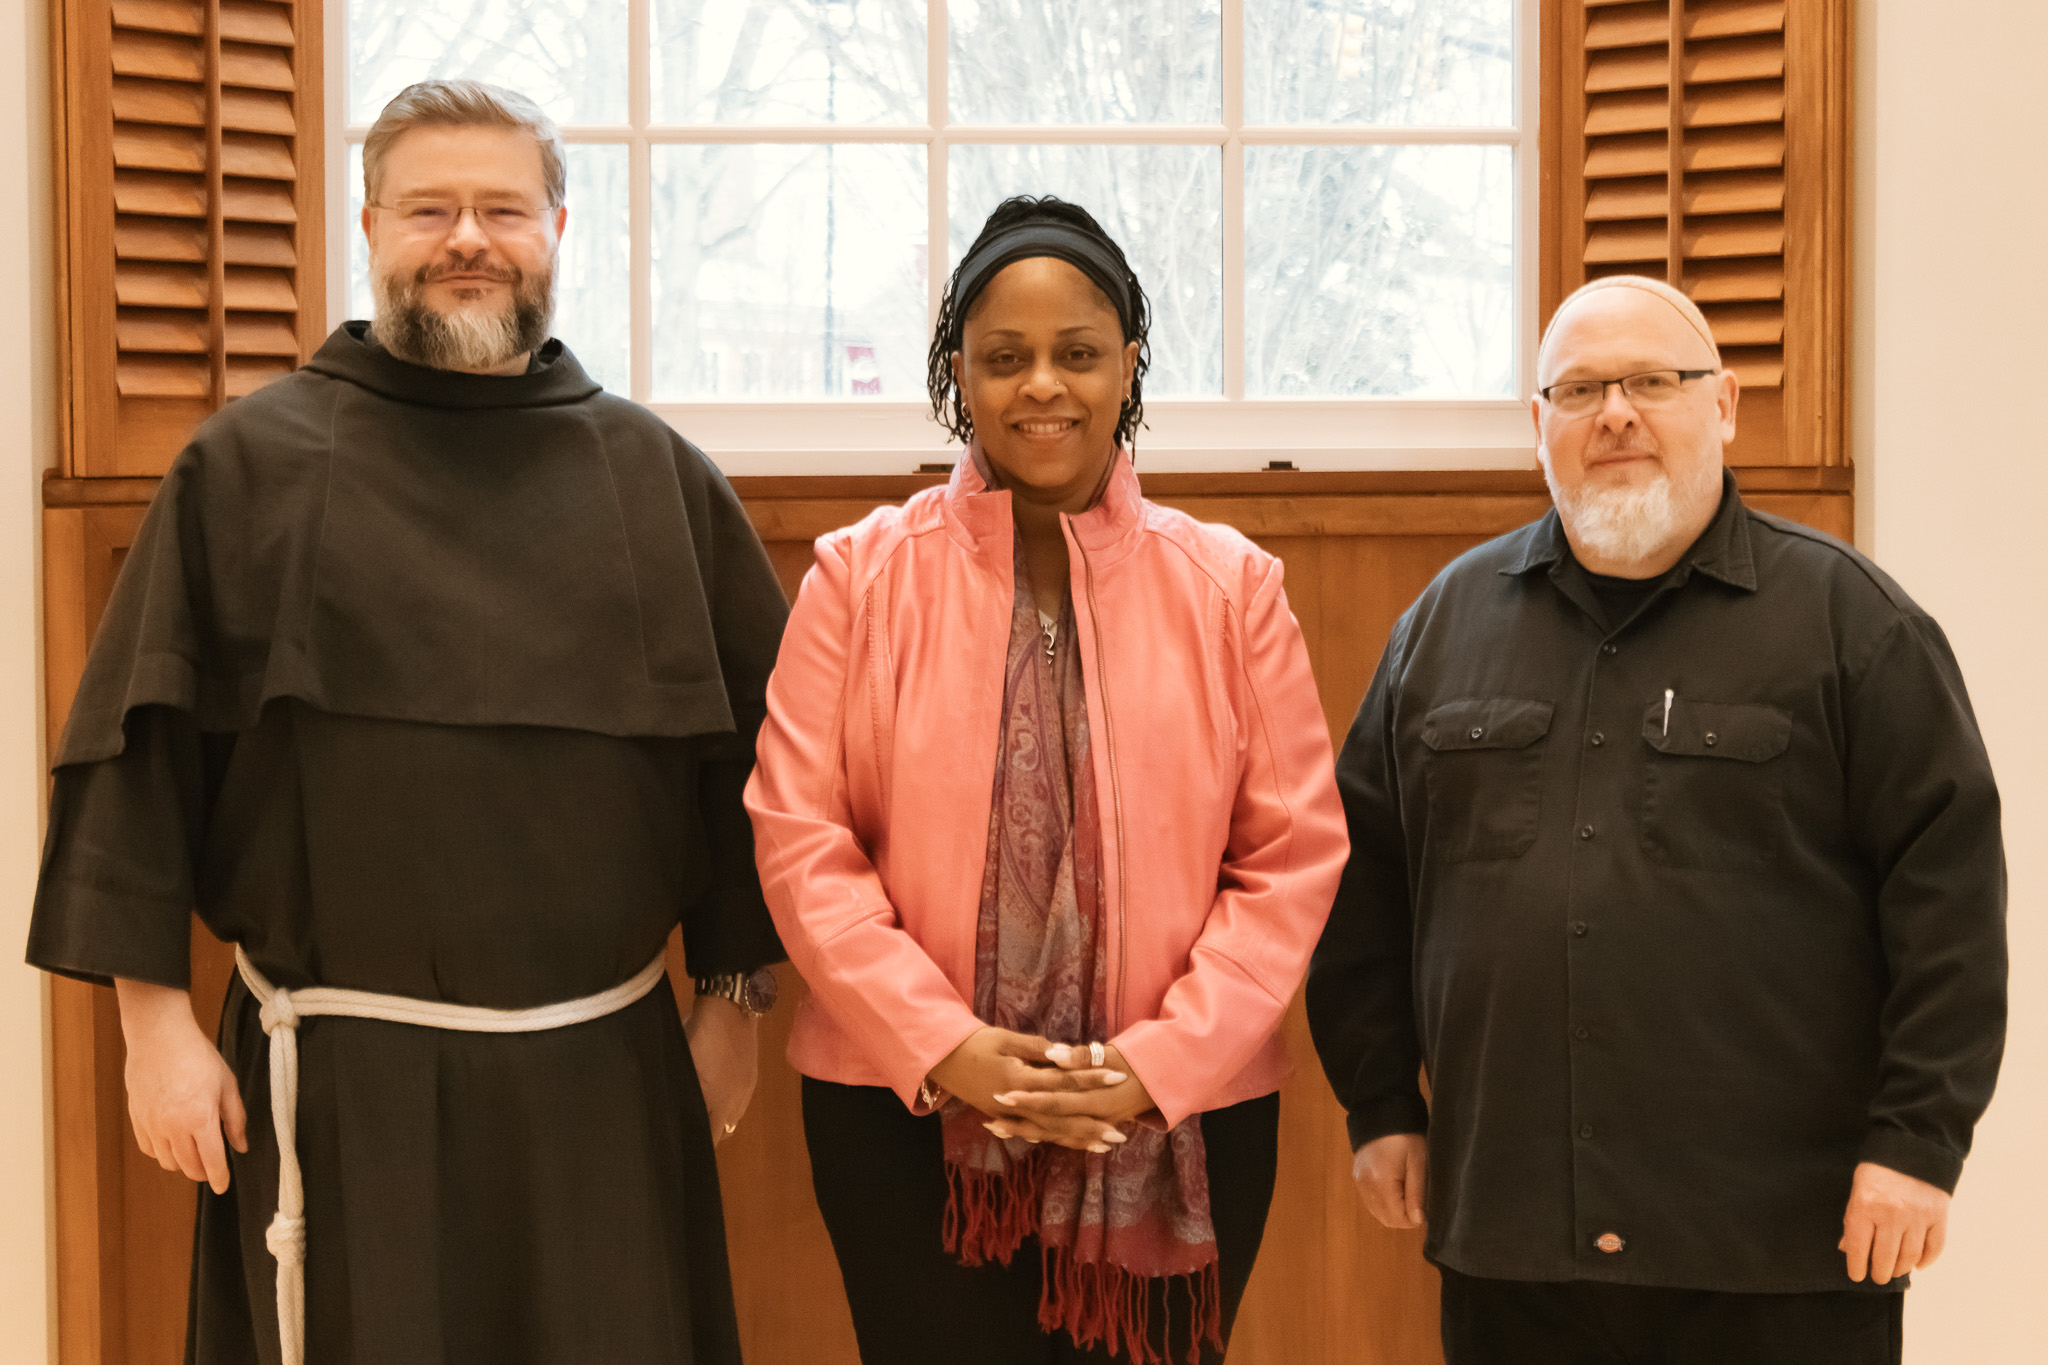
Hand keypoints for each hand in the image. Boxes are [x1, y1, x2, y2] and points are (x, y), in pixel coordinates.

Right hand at [115, 979, 247, 1194]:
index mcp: (200, 1119)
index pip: (211, 1161)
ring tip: (194, 1153)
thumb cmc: (198, 1057)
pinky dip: (162, 1152)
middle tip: (212, 1166)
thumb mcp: (227, 1084)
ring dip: (182, 1164)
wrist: (160, 1038)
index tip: (222, 1187)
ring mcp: (152, 1125)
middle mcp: (173, 1127)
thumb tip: (240, 1146)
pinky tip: (172, 1142)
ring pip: (167, 1162)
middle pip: (188, 1167)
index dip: (219, 1178)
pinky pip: (149, 1149)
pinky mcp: (137, 1119)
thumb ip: (235, 1119)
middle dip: (203, 1172)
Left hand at [685, 995, 758, 1144]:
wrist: (731, 1006)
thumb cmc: (699, 1034)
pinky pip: (739, 1100)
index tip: (682, 1146)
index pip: (710, 1138)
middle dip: (708, 1133)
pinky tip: (716, 1091)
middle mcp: (737, 1101)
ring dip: (718, 1118)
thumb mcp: (683, 1062)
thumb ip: (681, 1090)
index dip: (698, 1144)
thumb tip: (671, 1112)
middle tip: (687, 1129)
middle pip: (723, 1131)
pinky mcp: (751, 1075)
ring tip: (701, 1111)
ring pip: (732, 1116)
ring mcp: (747, 1088)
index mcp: (719, 1103)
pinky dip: (727, 1103)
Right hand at [927, 1027, 1126, 1152]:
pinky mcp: (1005, 1117)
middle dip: (1091, 1124)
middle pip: (1060, 1116)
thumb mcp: (1006, 1039)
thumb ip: (1037, 1048)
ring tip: (1105, 1144)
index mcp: (1019, 1078)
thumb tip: (1065, 1054)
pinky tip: (1075, 1143)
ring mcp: (1009, 1114)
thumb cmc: (976, 1043)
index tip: (1118, 1076)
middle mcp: (1016, 1102)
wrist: (943, 1058)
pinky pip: (1035, 1132)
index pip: (1063, 1080)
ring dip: (1078, 1138)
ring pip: (1049, 1130)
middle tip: (1121, 1133)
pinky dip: (1056, 1138)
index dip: (1092, 1078)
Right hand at [1351, 1132, 1426, 1229]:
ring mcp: (1359, 1182)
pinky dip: (1385, 1203)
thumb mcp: (1418, 1161)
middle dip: (1405, 1217)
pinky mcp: (1357, 1178)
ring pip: (1378, 1213)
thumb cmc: (1405, 1136)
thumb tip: (1418, 1221)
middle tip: (1418, 1199)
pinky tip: (1396, 1188)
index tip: (1425, 1205)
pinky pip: (1372, 1202)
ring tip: (1408, 1190)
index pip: (1398, 1219)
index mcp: (1381, 1181)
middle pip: (1387, 1220)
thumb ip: (1417, 1192)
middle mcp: (1366, 1185)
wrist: (1381, 1111)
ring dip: (1395, 1211)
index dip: (1415, 1218)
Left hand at [1840, 1161, 1949, 1283]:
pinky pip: (1934, 1247)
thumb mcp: (1857, 1189)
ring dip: (1900, 1269)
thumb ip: (1853, 1219)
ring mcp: (1917, 1216)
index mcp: (1865, 1206)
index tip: (1856, 1276)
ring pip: (1909, 1256)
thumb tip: (1847, 1249)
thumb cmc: (1878, 1170)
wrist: (1912, 1147)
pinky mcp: (1939, 1216)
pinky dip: (1927, 1260)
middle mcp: (1892, 1214)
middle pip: (1885, 1257)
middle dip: (1879, 1273)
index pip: (1858, 1247)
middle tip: (1877, 1277)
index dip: (1856, 1266)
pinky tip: (1918, 1265)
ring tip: (1894, 1271)